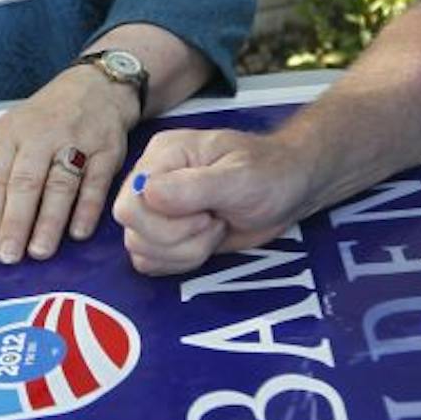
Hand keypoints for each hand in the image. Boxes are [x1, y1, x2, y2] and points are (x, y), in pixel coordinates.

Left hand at [0, 65, 138, 263]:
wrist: (97, 86)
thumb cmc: (48, 118)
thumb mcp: (14, 135)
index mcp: (11, 133)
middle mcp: (41, 135)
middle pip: (25, 182)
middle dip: (15, 222)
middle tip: (9, 256)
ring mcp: (76, 141)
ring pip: (59, 184)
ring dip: (49, 221)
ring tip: (39, 251)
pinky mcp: (106, 150)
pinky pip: (95, 183)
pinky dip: (87, 209)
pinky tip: (77, 233)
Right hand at [113, 128, 313, 275]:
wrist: (290, 189)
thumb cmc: (270, 173)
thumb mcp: (240, 177)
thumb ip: (193, 186)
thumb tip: (148, 195)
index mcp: (162, 157)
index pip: (130, 204)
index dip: (168, 222)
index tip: (208, 213)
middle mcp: (152, 180)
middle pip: (132, 230)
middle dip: (179, 239)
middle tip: (214, 222)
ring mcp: (156, 209)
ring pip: (139, 250)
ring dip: (183, 252)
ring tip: (214, 229)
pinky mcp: (165, 234)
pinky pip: (149, 262)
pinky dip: (179, 262)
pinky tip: (206, 244)